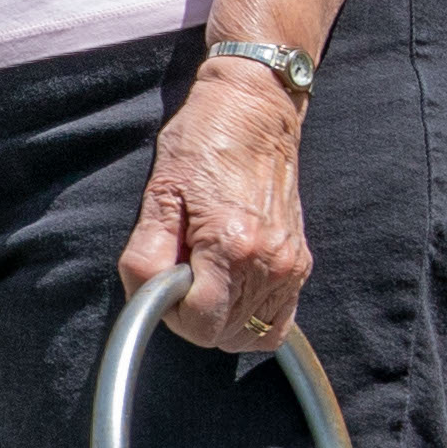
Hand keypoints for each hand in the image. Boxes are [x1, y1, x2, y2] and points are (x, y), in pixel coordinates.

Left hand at [115, 62, 312, 349]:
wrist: (254, 112)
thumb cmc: (202, 144)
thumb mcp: (160, 193)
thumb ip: (147, 256)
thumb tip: (145, 302)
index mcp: (231, 246)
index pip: (199, 325)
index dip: (172, 314)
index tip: (165, 285)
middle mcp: (269, 262)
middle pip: (223, 335)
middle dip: (193, 317)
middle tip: (182, 274)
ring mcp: (290, 266)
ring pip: (250, 335)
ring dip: (222, 319)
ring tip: (208, 277)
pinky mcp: (301, 263)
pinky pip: (277, 322)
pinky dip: (250, 318)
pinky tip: (232, 288)